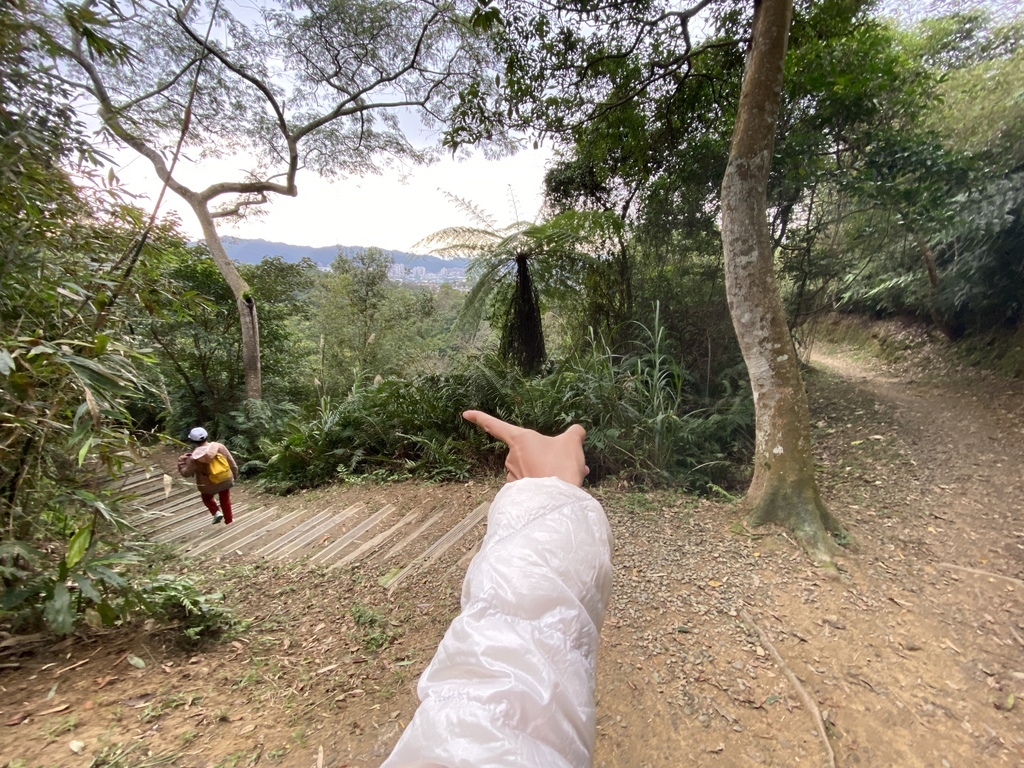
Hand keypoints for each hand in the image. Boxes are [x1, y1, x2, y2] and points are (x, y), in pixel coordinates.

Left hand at [463, 410, 588, 486]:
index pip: (496, 425)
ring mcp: (514, 475)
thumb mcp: (572, 442)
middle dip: (547, 455)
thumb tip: (577, 431)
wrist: (557, 498)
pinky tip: (562, 486)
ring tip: (569, 474)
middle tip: (568, 461)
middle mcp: (513, 456)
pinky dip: (546, 483)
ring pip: (534, 468)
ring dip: (550, 469)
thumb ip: (574, 433)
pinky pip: (533, 483)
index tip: (465, 414)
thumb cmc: (561, 465)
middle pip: (529, 451)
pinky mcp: (519, 492)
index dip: (481, 418)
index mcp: (521, 439)